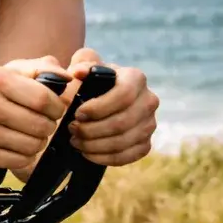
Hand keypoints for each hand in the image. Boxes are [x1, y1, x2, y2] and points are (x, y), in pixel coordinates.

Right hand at [0, 56, 70, 169]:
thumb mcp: (14, 72)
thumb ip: (43, 68)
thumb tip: (67, 78)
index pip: (43, 99)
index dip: (57, 107)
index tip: (54, 109)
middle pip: (39, 125)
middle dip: (48, 126)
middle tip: (43, 124)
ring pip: (32, 145)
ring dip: (38, 142)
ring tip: (30, 135)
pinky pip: (19, 161)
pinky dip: (25, 156)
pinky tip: (18, 146)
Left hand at [66, 48, 158, 165]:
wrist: (98, 101)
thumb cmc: (89, 83)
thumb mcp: (83, 67)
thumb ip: (81, 64)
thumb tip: (79, 72)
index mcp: (136, 78)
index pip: (123, 95)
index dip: (99, 108)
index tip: (78, 113)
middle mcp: (149, 100)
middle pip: (122, 122)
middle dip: (92, 129)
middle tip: (72, 129)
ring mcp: (150, 124)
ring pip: (123, 142)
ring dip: (95, 145)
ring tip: (76, 141)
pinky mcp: (145, 143)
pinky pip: (128, 156)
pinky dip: (105, 158)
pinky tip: (88, 153)